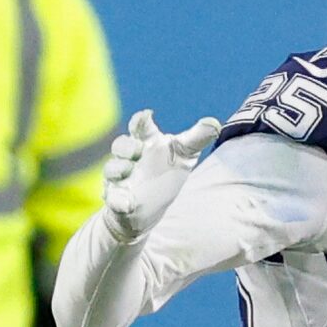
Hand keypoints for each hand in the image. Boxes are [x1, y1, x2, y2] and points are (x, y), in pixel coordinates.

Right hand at [100, 109, 220, 243]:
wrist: (145, 210)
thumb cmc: (164, 174)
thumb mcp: (183, 156)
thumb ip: (196, 139)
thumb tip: (215, 123)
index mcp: (147, 143)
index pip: (140, 127)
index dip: (140, 121)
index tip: (145, 116)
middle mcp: (129, 158)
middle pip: (121, 144)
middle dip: (126, 146)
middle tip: (137, 150)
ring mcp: (120, 178)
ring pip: (112, 168)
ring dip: (119, 169)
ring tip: (128, 171)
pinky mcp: (115, 198)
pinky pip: (113, 199)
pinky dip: (118, 201)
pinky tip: (125, 203)